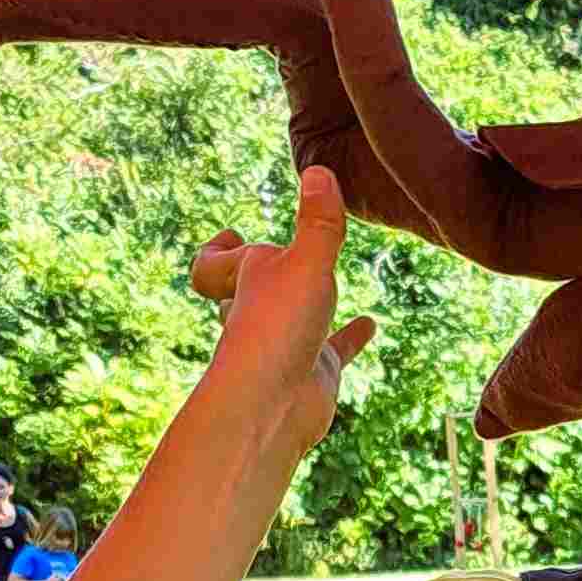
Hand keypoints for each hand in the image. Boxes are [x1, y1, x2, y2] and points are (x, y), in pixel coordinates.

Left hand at [186, 165, 370, 450]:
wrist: (274, 410)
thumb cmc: (276, 332)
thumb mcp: (305, 263)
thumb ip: (318, 222)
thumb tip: (319, 170)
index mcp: (246, 280)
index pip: (212, 264)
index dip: (216, 251)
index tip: (230, 235)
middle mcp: (259, 312)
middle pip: (245, 292)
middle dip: (256, 276)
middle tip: (276, 256)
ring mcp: (287, 344)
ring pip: (290, 320)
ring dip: (304, 304)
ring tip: (326, 288)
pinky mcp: (314, 370)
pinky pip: (334, 349)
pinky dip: (349, 337)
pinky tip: (370, 325)